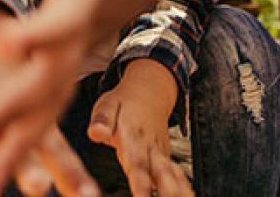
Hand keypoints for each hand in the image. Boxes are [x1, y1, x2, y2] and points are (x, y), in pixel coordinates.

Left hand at [88, 59, 191, 195]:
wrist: (148, 91)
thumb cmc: (123, 102)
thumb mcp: (106, 105)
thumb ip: (101, 120)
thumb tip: (95, 133)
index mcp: (134, 136)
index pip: (138, 163)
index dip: (141, 184)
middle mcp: (151, 147)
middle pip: (161, 175)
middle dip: (165, 194)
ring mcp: (161, 153)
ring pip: (173, 177)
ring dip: (177, 192)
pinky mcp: (166, 159)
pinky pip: (178, 176)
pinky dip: (184, 189)